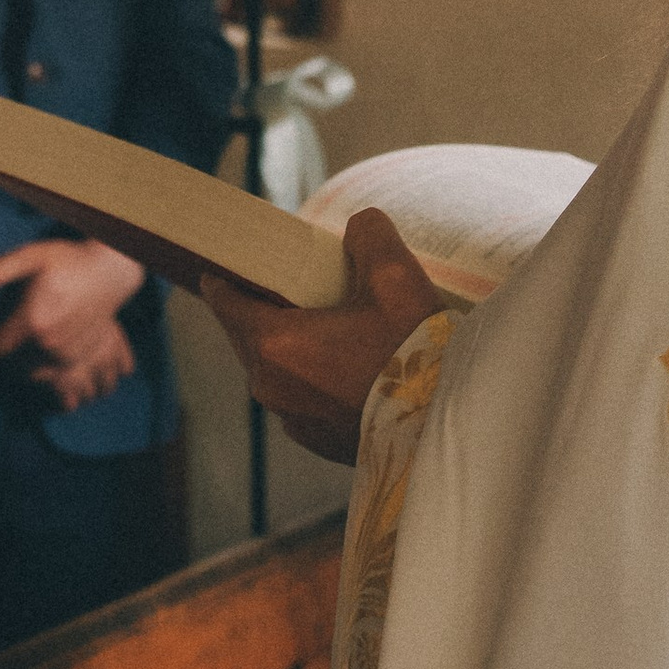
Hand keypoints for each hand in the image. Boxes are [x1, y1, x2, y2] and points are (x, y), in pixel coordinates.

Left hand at [0, 235, 142, 412]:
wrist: (111, 271)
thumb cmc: (69, 260)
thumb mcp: (31, 256)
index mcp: (31, 321)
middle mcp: (47, 343)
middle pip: (7, 364)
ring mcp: (65, 353)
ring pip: (28, 374)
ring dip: (12, 367)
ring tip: (1, 354)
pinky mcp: (78, 356)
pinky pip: (49, 375)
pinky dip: (34, 370)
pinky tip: (28, 355)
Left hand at [199, 208, 445, 463]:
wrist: (449, 426)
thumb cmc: (417, 353)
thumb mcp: (395, 277)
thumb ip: (368, 236)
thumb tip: (359, 226)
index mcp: (276, 345)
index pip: (226, 303)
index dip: (222, 279)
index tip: (219, 265)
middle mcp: (272, 387)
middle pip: (246, 336)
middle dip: (257, 309)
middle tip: (277, 286)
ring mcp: (293, 420)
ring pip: (272, 370)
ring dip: (285, 346)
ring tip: (316, 323)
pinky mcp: (317, 442)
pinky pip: (298, 399)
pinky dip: (308, 379)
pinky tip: (338, 364)